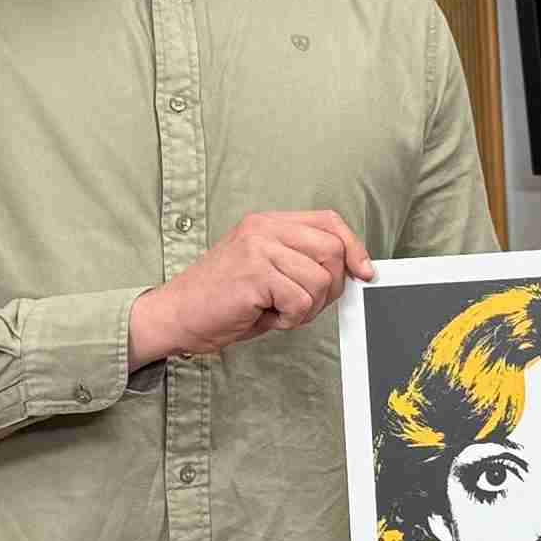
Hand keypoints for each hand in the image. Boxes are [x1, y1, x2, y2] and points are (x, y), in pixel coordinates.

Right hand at [131, 209, 371, 365]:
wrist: (176, 316)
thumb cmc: (222, 300)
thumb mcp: (268, 270)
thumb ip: (303, 262)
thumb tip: (353, 270)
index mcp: (268, 223)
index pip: (329, 222)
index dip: (354, 247)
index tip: (364, 272)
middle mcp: (264, 229)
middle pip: (332, 250)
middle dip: (329, 287)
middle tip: (301, 304)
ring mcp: (258, 248)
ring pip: (320, 280)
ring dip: (306, 308)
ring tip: (276, 309)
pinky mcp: (254, 273)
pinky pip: (300, 300)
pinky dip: (291, 318)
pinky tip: (266, 316)